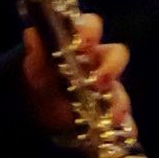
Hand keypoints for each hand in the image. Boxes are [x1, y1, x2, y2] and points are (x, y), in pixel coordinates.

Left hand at [20, 14, 133, 142]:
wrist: (36, 111)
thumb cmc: (40, 79)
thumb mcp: (34, 68)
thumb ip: (36, 54)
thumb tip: (32, 35)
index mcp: (81, 44)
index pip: (92, 27)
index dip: (90, 31)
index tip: (84, 43)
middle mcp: (98, 62)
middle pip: (115, 55)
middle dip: (112, 66)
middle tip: (101, 80)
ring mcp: (105, 88)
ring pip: (119, 89)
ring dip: (119, 100)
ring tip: (113, 115)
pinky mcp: (108, 113)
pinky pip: (122, 118)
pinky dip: (126, 125)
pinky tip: (125, 131)